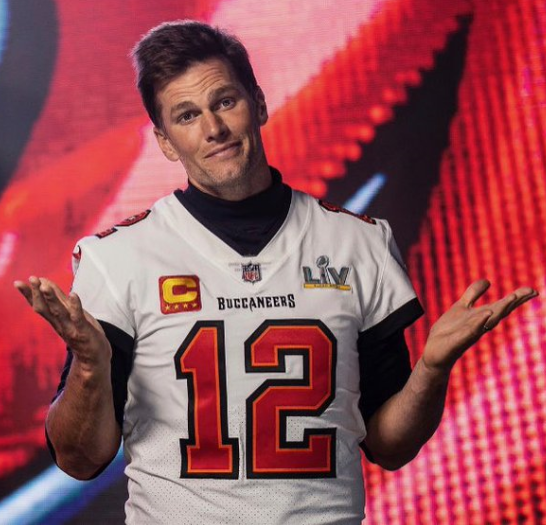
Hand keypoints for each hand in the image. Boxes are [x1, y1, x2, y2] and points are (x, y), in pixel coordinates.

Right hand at [14, 276, 110, 366]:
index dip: (28, 295)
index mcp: (54, 320)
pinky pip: (78, 318)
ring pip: (58, 312)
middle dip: (37, 293)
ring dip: (52, 299)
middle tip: (31, 278)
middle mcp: (59, 324)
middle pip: (45, 308)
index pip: (39, 305)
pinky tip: (73, 294)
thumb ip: (58, 299)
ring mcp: (71, 328)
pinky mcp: (83, 331)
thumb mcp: (68, 313)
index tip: (18, 283)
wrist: (94, 358)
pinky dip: (76, 306)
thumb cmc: (81, 332)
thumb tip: (45, 283)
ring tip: (45, 286)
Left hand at [422, 279, 537, 374]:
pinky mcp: (458, 341)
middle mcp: (480, 325)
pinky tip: (486, 314)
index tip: (533, 290)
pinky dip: (478, 323)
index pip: (502, 306)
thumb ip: (473, 294)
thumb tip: (488, 281)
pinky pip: (470, 331)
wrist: (434, 351)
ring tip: (512, 298)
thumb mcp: (461, 307)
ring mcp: (470, 333)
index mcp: (481, 317)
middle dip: (514, 302)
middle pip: (501, 312)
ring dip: (500, 310)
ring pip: (489, 321)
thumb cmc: (450, 331)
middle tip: (531, 292)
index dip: (517, 298)